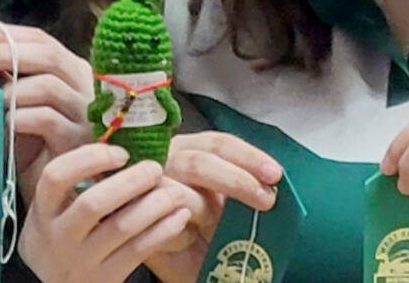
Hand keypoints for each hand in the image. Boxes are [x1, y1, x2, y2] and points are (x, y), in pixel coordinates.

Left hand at [0, 24, 93, 201]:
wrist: (54, 196)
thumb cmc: (32, 148)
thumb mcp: (14, 107)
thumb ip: (0, 81)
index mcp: (68, 69)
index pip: (37, 38)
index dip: (0, 34)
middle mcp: (82, 83)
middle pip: (45, 54)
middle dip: (0, 52)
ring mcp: (84, 111)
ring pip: (47, 85)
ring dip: (9, 89)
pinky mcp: (79, 140)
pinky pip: (47, 119)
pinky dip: (18, 118)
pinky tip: (1, 125)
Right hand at [21, 143, 191, 282]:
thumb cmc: (64, 234)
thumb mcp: (56, 210)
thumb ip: (78, 181)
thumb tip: (121, 140)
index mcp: (44, 211)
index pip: (56, 177)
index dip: (89, 158)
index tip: (120, 152)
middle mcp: (58, 236)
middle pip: (93, 203)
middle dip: (131, 181)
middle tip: (155, 168)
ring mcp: (81, 260)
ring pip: (121, 227)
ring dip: (154, 204)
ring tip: (174, 191)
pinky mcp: (105, 279)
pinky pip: (139, 251)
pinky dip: (163, 230)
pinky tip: (179, 216)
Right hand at [145, 132, 281, 282]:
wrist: (185, 264)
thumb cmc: (208, 231)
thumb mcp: (231, 205)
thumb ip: (244, 188)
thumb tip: (271, 185)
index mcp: (192, 150)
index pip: (219, 143)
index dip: (248, 156)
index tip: (274, 175)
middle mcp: (168, 160)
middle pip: (200, 162)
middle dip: (236, 180)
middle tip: (265, 200)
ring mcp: (148, 187)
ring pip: (180, 192)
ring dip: (207, 212)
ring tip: (219, 229)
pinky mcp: (134, 215)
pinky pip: (162, 221)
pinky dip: (182, 232)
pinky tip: (190, 239)